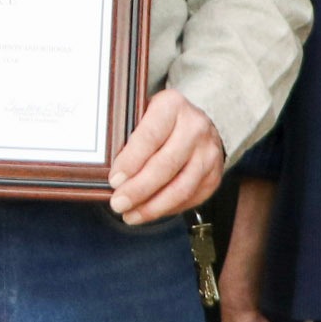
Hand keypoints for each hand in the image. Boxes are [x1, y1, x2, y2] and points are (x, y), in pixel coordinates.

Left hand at [108, 90, 223, 223]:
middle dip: (139, 190)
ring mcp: (208, 152)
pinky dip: (167, 209)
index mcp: (172, 106)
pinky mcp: (214, 175)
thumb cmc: (159, 121)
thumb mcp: (142, 114)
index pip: (150, 136)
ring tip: (130, 215)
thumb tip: (106, 168)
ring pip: (181, 188)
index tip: (114, 180)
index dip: (131, 161)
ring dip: (153, 207)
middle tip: (118, 203)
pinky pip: (191, 199)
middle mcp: (195, 127)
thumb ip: (127, 134)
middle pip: (166, 165)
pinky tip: (149, 211)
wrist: (196, 123)